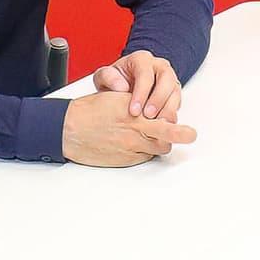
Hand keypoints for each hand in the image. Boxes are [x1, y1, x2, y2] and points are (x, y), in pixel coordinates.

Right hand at [62, 90, 197, 166]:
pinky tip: (137, 144)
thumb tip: (152, 107)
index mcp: (133, 113)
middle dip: (179, 136)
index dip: (178, 126)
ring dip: (160, 144)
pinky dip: (144, 151)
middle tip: (189, 135)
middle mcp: (134, 132)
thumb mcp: (115, 99)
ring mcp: (129, 148)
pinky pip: (142, 157)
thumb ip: (136, 102)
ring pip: (156, 149)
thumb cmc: (89, 111)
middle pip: (165, 138)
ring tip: (158, 138)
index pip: (164, 120)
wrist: (69, 129)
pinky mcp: (124, 160)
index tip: (190, 131)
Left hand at [89, 49, 183, 119]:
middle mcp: (159, 66)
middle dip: (158, 100)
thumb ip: (107, 77)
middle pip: (166, 79)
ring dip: (167, 109)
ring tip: (157, 124)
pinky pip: (177, 103)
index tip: (134, 111)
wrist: (123, 85)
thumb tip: (121, 87)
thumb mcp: (104, 77)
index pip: (145, 74)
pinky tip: (162, 126)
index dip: (141, 93)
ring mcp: (169, 79)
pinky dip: (171, 115)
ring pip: (175, 92)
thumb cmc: (114, 80)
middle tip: (148, 117)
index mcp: (141, 59)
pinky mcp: (174, 93)